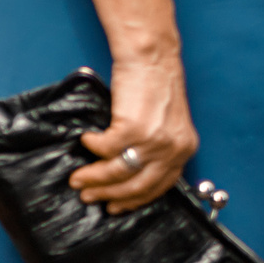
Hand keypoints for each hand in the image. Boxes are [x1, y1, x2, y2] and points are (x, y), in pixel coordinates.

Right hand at [71, 52, 198, 214]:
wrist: (152, 57)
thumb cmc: (157, 85)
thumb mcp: (168, 125)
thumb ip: (157, 150)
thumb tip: (129, 174)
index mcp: (184, 149)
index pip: (159, 187)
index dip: (134, 200)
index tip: (116, 205)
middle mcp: (172, 149)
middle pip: (136, 186)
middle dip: (108, 194)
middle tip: (88, 195)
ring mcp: (153, 141)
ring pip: (117, 173)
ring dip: (93, 177)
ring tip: (78, 178)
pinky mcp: (132, 129)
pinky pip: (104, 149)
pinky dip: (92, 146)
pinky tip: (87, 140)